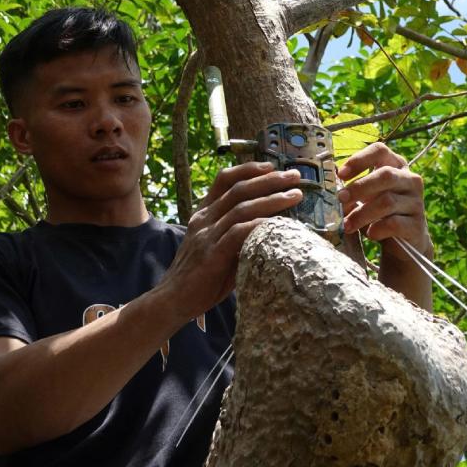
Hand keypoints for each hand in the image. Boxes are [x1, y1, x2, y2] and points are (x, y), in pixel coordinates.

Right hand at [159, 162, 303, 321]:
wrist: (172, 299)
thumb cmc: (200, 277)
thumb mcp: (217, 248)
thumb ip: (237, 235)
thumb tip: (269, 228)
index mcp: (204, 214)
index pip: (224, 179)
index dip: (248, 169)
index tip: (271, 166)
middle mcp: (204, 219)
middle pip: (238, 189)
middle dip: (269, 180)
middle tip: (295, 176)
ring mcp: (207, 235)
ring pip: (241, 207)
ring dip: (272, 199)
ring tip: (295, 195)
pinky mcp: (211, 254)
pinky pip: (238, 233)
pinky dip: (259, 225)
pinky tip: (277, 223)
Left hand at [336, 143, 433, 307]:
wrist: (404, 242)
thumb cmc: (380, 213)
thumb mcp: (366, 197)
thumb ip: (352, 189)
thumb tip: (332, 186)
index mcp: (396, 166)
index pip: (380, 151)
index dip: (360, 159)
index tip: (341, 174)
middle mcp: (410, 180)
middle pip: (385, 175)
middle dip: (359, 187)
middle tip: (340, 199)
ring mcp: (416, 202)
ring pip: (387, 201)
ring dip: (362, 213)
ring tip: (347, 224)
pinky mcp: (417, 225)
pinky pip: (394, 223)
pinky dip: (377, 228)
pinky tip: (370, 234)